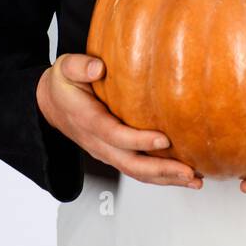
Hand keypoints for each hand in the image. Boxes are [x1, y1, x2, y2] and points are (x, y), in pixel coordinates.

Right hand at [37, 53, 201, 188]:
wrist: (52, 104)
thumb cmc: (64, 84)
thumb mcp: (65, 68)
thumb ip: (80, 66)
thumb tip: (98, 69)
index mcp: (88, 120)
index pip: (115, 135)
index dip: (139, 141)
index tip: (163, 140)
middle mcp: (98, 142)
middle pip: (130, 164)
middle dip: (161, 170)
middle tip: (188, 170)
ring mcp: (106, 151)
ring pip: (136, 172)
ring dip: (165, 178)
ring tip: (193, 179)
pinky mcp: (114, 154)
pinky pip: (137, 170)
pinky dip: (160, 176)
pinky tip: (181, 176)